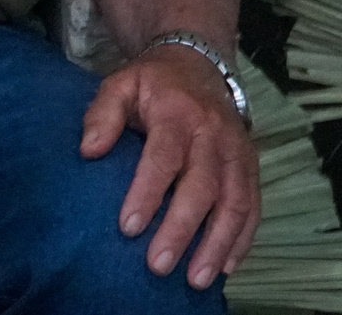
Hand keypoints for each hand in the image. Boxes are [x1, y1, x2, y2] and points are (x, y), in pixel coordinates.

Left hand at [82, 43, 259, 288]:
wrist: (199, 63)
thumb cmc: (152, 83)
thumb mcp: (120, 84)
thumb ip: (102, 115)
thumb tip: (88, 150)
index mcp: (178, 113)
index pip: (163, 158)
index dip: (147, 193)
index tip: (128, 227)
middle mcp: (213, 135)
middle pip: (202, 187)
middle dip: (181, 230)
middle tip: (159, 264)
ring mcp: (238, 152)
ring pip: (234, 203)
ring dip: (218, 245)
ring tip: (196, 279)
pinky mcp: (252, 167)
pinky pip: (253, 206)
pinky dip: (243, 239)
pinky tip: (226, 267)